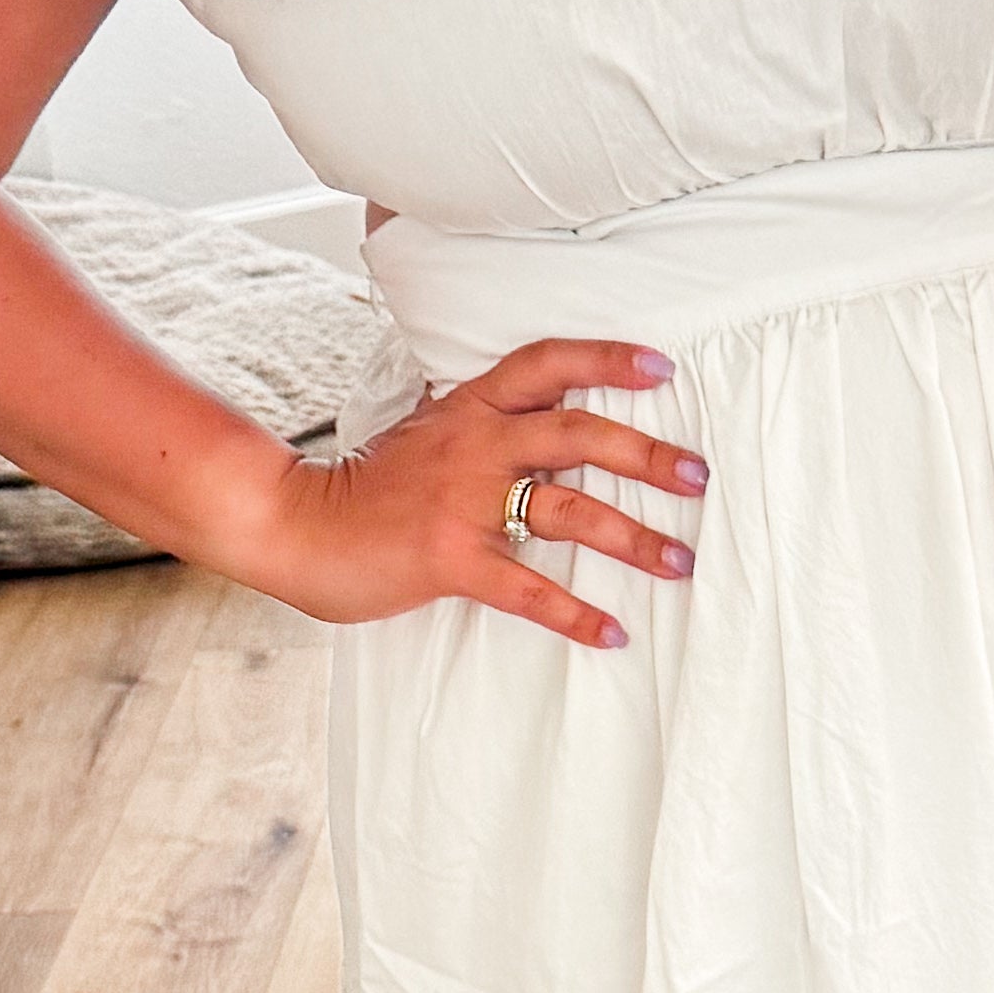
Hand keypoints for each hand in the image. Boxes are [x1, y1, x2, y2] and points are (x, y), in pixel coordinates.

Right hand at [235, 336, 705, 646]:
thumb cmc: (367, 488)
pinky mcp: (451, 559)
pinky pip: (529, 589)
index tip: (662, 366)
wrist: (294, 524)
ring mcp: (463, 501)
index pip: (547, 363)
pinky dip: (576, 614)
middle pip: (579, 434)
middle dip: (648, 454)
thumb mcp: (427, 433)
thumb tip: (550, 433)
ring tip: (681, 562)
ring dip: (634, 538)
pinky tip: (614, 633)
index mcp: (471, 408)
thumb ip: (485, 428)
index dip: (607, 360)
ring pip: (568, 510)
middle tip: (699, 475)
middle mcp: (475, 444)